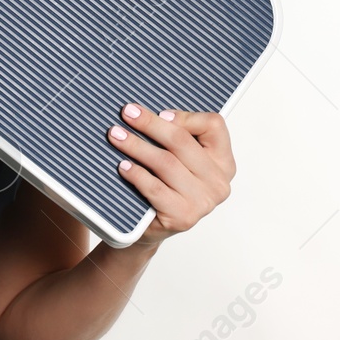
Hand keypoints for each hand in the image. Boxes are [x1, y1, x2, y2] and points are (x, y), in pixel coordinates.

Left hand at [106, 104, 234, 248]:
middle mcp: (218, 182)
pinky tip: (123, 166)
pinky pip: (155, 188)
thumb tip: (148, 113)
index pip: (214, 126)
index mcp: (223, 161)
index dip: (185, 116)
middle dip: (150, 124)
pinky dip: (137, 174)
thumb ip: (176, 137)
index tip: (160, 113)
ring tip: (116, 136)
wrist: (152, 227)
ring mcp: (203, 202)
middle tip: (127, 113)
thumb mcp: (178, 158)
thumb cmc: (165, 185)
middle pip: (182, 141)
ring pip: (166, 162)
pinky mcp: (183, 217)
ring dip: (137, 146)